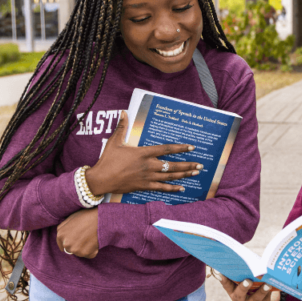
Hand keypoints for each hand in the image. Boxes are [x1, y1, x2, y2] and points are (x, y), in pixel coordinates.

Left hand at [56, 208, 97, 258]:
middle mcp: (66, 244)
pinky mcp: (86, 253)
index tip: (74, 241)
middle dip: (76, 245)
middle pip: (70, 249)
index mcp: (60, 235)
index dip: (69, 242)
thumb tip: (62, 236)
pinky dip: (92, 250)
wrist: (99, 218)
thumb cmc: (86, 216)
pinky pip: (89, 255)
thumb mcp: (70, 218)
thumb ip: (63, 228)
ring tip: (90, 237)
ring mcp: (76, 250)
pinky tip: (95, 241)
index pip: (61, 244)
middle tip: (85, 236)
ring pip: (80, 252)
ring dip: (85, 248)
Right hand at [86, 111, 203, 194]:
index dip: (180, 148)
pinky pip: (161, 188)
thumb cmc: (107, 159)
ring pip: (170, 176)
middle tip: (200, 165)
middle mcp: (148, 165)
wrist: (101, 179)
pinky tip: (182, 188)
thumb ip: (122, 127)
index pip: (166, 149)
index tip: (192, 147)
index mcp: (143, 153)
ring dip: (184, 175)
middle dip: (188, 164)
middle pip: (172, 165)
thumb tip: (124, 112)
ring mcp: (147, 177)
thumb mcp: (114, 141)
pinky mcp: (144, 186)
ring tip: (195, 173)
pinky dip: (172, 188)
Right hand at [216, 270, 280, 300]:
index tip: (221, 272)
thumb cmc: (255, 284)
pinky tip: (274, 287)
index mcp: (233, 291)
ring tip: (267, 284)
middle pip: (239, 295)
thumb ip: (248, 270)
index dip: (223, 279)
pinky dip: (269, 294)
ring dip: (261, 291)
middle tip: (248, 281)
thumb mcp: (250, 278)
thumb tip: (251, 258)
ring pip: (255, 300)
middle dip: (243, 288)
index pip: (227, 285)